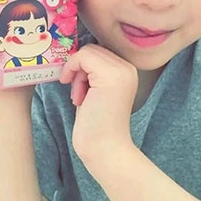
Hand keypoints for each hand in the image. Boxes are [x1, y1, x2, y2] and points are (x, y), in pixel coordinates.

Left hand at [59, 44, 137, 162]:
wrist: (105, 150)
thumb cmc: (96, 125)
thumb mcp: (94, 91)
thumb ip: (91, 73)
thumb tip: (76, 57)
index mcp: (126, 71)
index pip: (98, 53)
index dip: (83, 67)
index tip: (80, 89)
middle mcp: (127, 67)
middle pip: (92, 50)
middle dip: (79, 69)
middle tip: (80, 94)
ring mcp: (121, 70)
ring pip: (87, 51)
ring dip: (76, 73)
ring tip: (81, 97)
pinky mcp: (111, 75)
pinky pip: (83, 56)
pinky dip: (72, 70)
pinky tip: (77, 95)